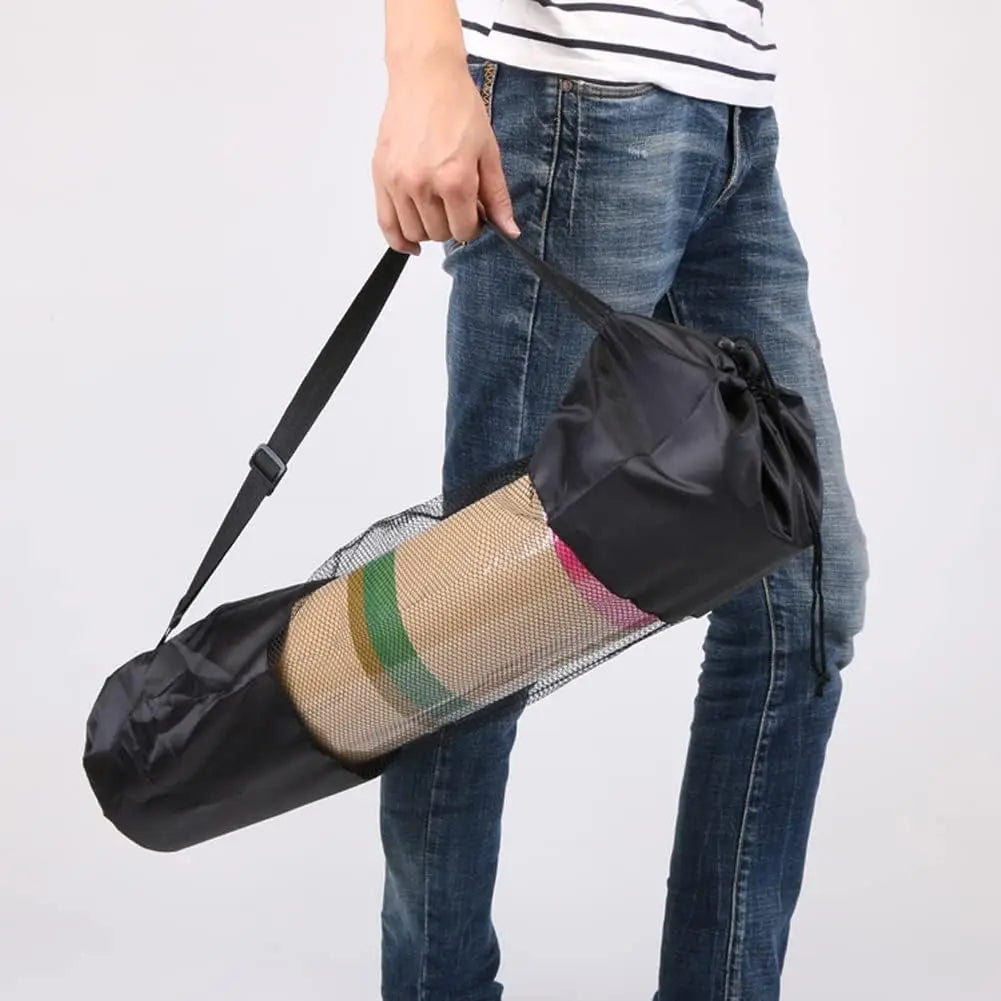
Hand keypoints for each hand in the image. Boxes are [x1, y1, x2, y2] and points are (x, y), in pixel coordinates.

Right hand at [372, 50, 519, 254]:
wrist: (425, 77)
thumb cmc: (458, 107)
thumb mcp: (488, 152)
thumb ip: (497, 196)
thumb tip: (509, 231)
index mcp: (454, 179)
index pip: (464, 230)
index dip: (474, 227)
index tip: (475, 215)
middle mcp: (423, 185)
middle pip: (439, 234)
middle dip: (452, 226)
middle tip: (456, 206)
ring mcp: (398, 182)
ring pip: (414, 233)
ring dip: (428, 229)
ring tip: (436, 210)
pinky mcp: (380, 176)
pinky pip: (386, 224)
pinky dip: (399, 240)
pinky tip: (412, 244)